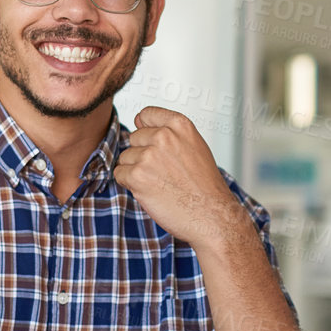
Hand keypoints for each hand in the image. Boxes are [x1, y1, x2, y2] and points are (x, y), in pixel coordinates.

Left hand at [113, 106, 246, 249]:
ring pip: (125, 157)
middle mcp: (164, 136)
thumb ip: (169, 133)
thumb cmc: (204, 186)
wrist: (211, 216)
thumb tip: (138, 122)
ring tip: (160, 183)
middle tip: (164, 172)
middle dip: (142, 155)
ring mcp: (149, 155)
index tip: (153, 143)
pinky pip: (119, 173)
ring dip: (136, 171)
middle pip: (133, 138)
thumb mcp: (194, 147)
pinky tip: (151, 191)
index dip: (145, 129)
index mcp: (180, 125)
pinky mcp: (137, 175)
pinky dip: (130, 184)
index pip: (146, 114)